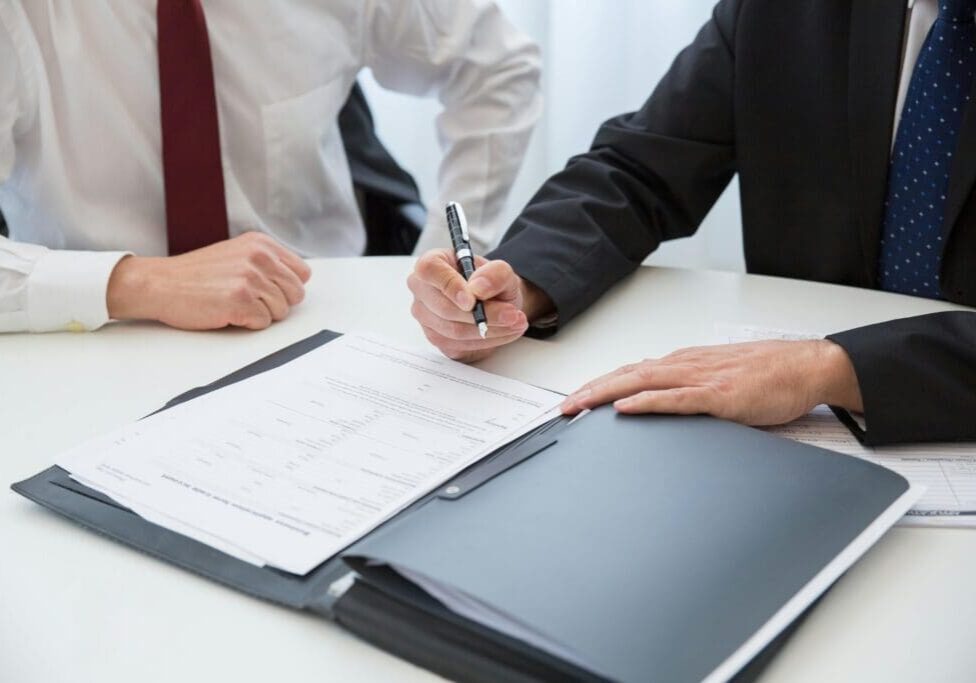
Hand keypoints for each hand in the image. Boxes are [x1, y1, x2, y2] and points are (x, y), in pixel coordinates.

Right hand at [107, 232, 311, 329]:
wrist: (160, 284)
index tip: (268, 290)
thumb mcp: (237, 254)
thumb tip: (296, 283)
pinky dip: (248, 324)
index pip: (302, 274)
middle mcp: (259, 257)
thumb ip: (267, 263)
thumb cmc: (196, 275)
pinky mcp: (241, 300)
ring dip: (261, 314)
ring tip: (235, 304)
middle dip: (277, 303)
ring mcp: (250, 278)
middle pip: (296, 294)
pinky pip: (263, 323)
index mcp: (261, 244)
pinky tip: (228, 312)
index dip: (287, 288)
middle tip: (250, 301)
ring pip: (281, 311)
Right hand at [407, 249, 551, 361]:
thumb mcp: (502, 271)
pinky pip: (460, 345)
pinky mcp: (437, 339)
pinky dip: (487, 341)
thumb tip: (478, 289)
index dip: (450, 286)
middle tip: (512, 314)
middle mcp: (423, 291)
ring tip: (515, 322)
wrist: (496, 302)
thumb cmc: (490, 283)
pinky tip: (504, 332)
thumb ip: (494, 274)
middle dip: (484, 314)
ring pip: (454, 331)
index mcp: (432, 264)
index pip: (429, 271)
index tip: (473, 301)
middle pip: (444, 308)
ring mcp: (426, 318)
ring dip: (490, 330)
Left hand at [561, 340, 863, 424]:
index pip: (631, 372)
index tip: (574, 400)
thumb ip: (690, 390)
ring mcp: (701, 378)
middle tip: (562, 409)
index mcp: (684, 363)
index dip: (599, 385)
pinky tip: (625, 407)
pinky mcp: (719, 395)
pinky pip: (675, 398)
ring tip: (578, 406)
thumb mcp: (719, 380)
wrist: (807, 367)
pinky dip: (646, 401)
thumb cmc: (769, 376)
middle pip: (626, 375)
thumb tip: (661, 405)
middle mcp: (685, 365)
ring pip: (641, 382)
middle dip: (590, 391)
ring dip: (605, 394)